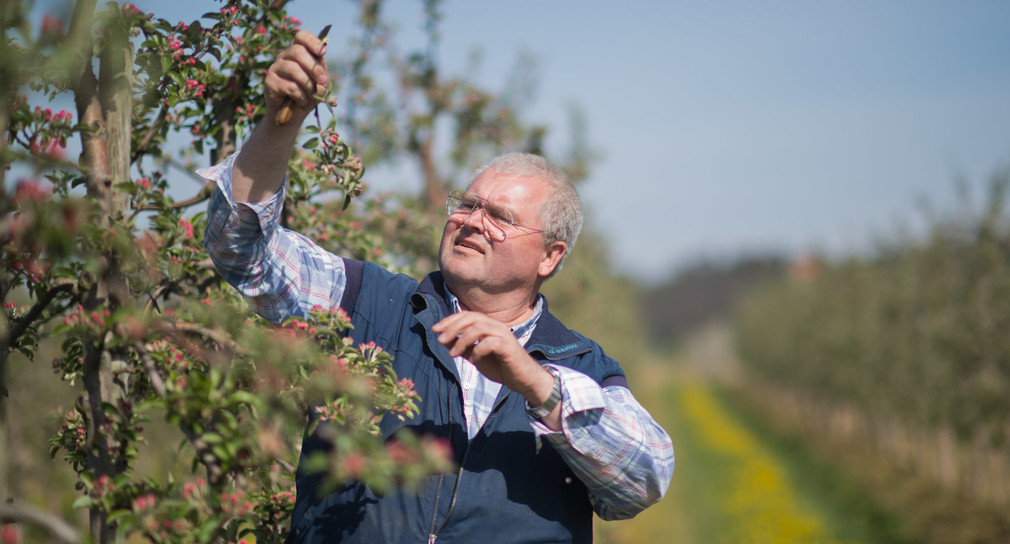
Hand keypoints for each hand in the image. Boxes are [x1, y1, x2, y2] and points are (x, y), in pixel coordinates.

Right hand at [264, 30, 328, 125]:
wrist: (294, 115)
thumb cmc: (308, 95)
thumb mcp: (320, 82)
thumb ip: (321, 71)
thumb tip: (320, 62)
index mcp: (298, 52)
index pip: (301, 37)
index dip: (312, 41)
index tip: (322, 52)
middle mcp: (284, 56)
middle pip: (298, 51)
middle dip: (314, 67)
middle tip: (322, 81)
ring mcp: (275, 68)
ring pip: (294, 69)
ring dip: (308, 85)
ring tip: (311, 96)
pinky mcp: (269, 82)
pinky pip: (290, 86)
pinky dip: (301, 96)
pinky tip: (301, 101)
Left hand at [432, 311, 553, 403]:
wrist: (523, 380)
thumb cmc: (500, 367)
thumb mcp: (475, 356)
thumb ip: (462, 347)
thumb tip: (443, 339)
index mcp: (488, 326)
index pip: (467, 315)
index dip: (450, 320)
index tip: (435, 329)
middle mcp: (496, 326)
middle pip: (471, 318)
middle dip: (453, 327)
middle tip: (440, 339)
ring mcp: (504, 335)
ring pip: (479, 327)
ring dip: (462, 339)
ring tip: (453, 354)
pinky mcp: (509, 346)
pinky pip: (490, 343)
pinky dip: (478, 350)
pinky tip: (474, 359)